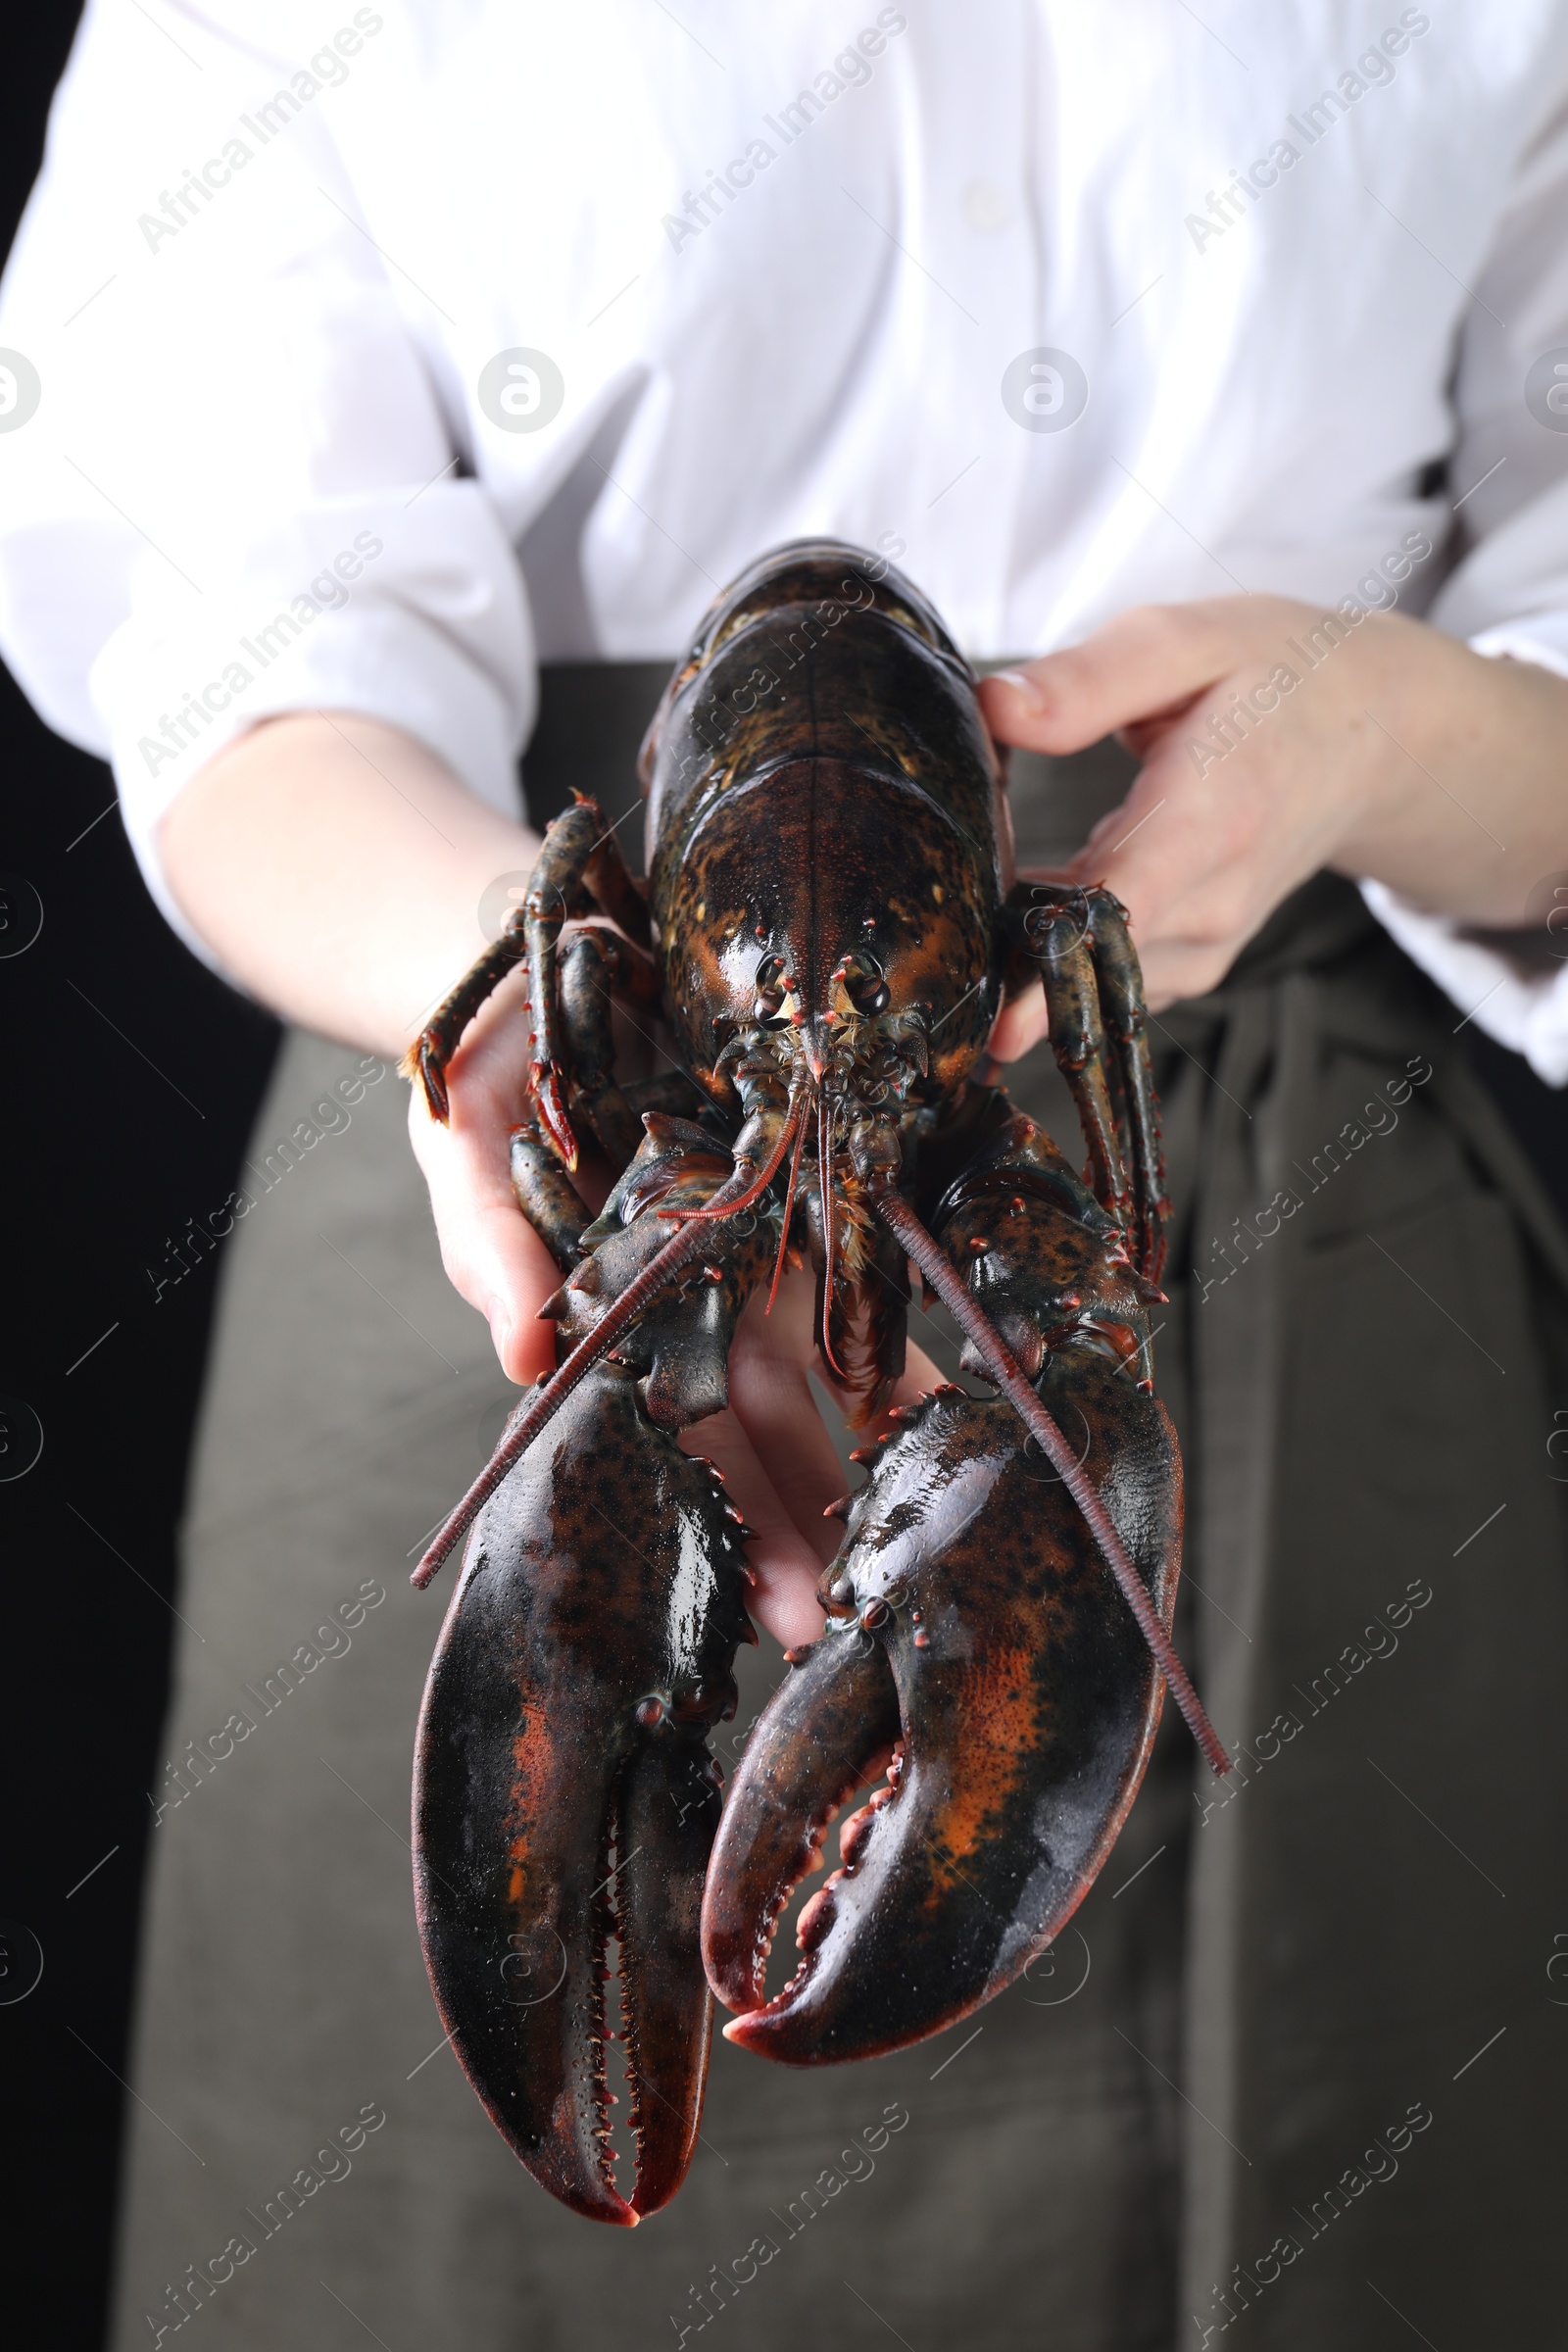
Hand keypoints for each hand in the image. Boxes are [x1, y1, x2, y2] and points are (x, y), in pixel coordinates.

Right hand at [408, 961, 941, 1649]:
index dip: (713, 1520)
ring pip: (832, 1366)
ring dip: (876, 1451)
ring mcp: (773, 1239)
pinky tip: (971, 1392)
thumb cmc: (499, 1056)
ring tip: (929, 1538)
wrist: (571, 938)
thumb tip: (517, 1352)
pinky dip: (921, 1324)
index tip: (756, 1610)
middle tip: (851, 1622)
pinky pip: (884, 1257)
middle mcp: (706, 1294)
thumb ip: (488, 1240)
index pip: (666, 1437)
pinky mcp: (826, 1173)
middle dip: (803, 1523)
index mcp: (622, 1308)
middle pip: (761, 1428)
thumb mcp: (464, 1138)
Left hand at [979, 594, 1567, 1056]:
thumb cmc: (1275, 673)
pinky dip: (1059, 951)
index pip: (1126, 912)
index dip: (1056, 972)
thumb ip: (1088, 680)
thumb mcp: (1186, 643)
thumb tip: (993, 709)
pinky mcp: (1192, 963)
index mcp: (1215, 814)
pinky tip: (1034, 898)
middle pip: (1090, 958)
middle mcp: (1216, 900)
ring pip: (1090, 977)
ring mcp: (1208, 944)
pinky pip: (1105, 979)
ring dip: (1027, 944)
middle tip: (947, 886)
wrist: (1374, 732)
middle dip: (1004, 936)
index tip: (1000, 1027)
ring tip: (992, 877)